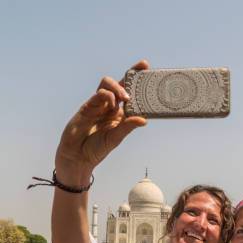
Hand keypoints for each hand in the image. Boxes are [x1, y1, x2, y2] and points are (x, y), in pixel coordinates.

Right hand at [55, 59, 148, 178]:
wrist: (77, 156)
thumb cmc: (97, 149)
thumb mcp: (115, 138)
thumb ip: (128, 127)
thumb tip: (144, 120)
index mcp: (121, 114)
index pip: (132, 94)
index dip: (138, 81)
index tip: (147, 68)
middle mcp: (111, 107)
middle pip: (121, 83)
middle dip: (131, 74)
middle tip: (142, 69)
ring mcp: (99, 104)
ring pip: (108, 84)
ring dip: (118, 87)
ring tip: (125, 98)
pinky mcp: (88, 105)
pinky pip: (98, 94)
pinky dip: (106, 95)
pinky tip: (111, 102)